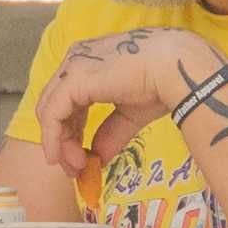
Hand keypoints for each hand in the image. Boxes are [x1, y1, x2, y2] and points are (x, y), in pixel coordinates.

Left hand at [35, 29, 206, 181]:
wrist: (177, 68)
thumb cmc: (162, 82)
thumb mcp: (130, 112)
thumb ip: (110, 133)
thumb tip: (97, 160)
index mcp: (90, 61)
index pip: (68, 99)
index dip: (71, 131)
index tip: (82, 159)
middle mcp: (76, 59)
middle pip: (55, 105)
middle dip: (63, 140)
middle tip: (76, 169)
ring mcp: (73, 67)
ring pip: (49, 111)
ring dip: (60, 144)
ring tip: (78, 167)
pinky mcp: (73, 79)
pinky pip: (51, 114)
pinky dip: (53, 139)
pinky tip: (63, 158)